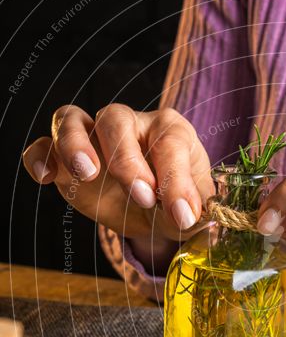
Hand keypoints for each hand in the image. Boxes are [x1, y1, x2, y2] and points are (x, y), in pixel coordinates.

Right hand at [23, 104, 213, 246]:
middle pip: (116, 120)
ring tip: (87, 173)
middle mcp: (130, 124)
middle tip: (142, 198)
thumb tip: (190, 217)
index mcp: (169, 130)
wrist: (154, 212)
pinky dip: (39, 156)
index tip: (182, 215)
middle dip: (127, 160)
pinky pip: (43, 145)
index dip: (177, 179)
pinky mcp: (65, 159)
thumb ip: (195, 211)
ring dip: (75, 144)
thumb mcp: (193, 211)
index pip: (170, 143)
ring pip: (71, 119)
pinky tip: (46, 177)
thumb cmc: (176, 202)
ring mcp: (93, 137)